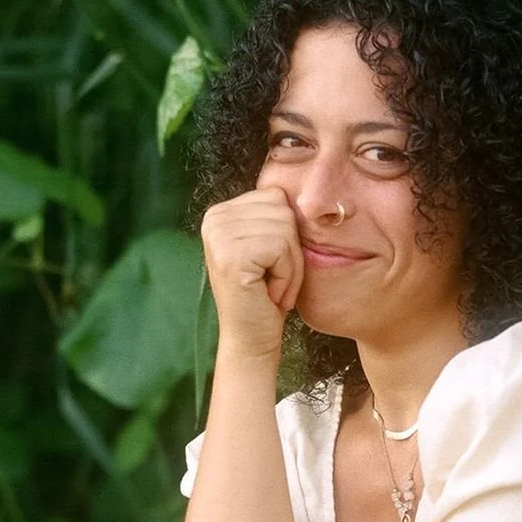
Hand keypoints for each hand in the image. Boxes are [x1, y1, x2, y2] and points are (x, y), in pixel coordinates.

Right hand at [200, 187, 302, 358]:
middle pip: (283, 209)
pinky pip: (283, 248)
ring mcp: (219, 235)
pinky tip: (267, 292)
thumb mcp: (269, 245)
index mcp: (220, 211)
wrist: (251, 338)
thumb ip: (274, 215)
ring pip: (287, 229)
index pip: (276, 196)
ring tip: (269, 286)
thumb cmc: (266, 294)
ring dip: (290, 265)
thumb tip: (308, 183)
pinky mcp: (231, 255)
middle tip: (270, 279)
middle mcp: (214, 217)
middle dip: (290, 250)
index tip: (268, 264)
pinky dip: (286, 275)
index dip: (286, 234)